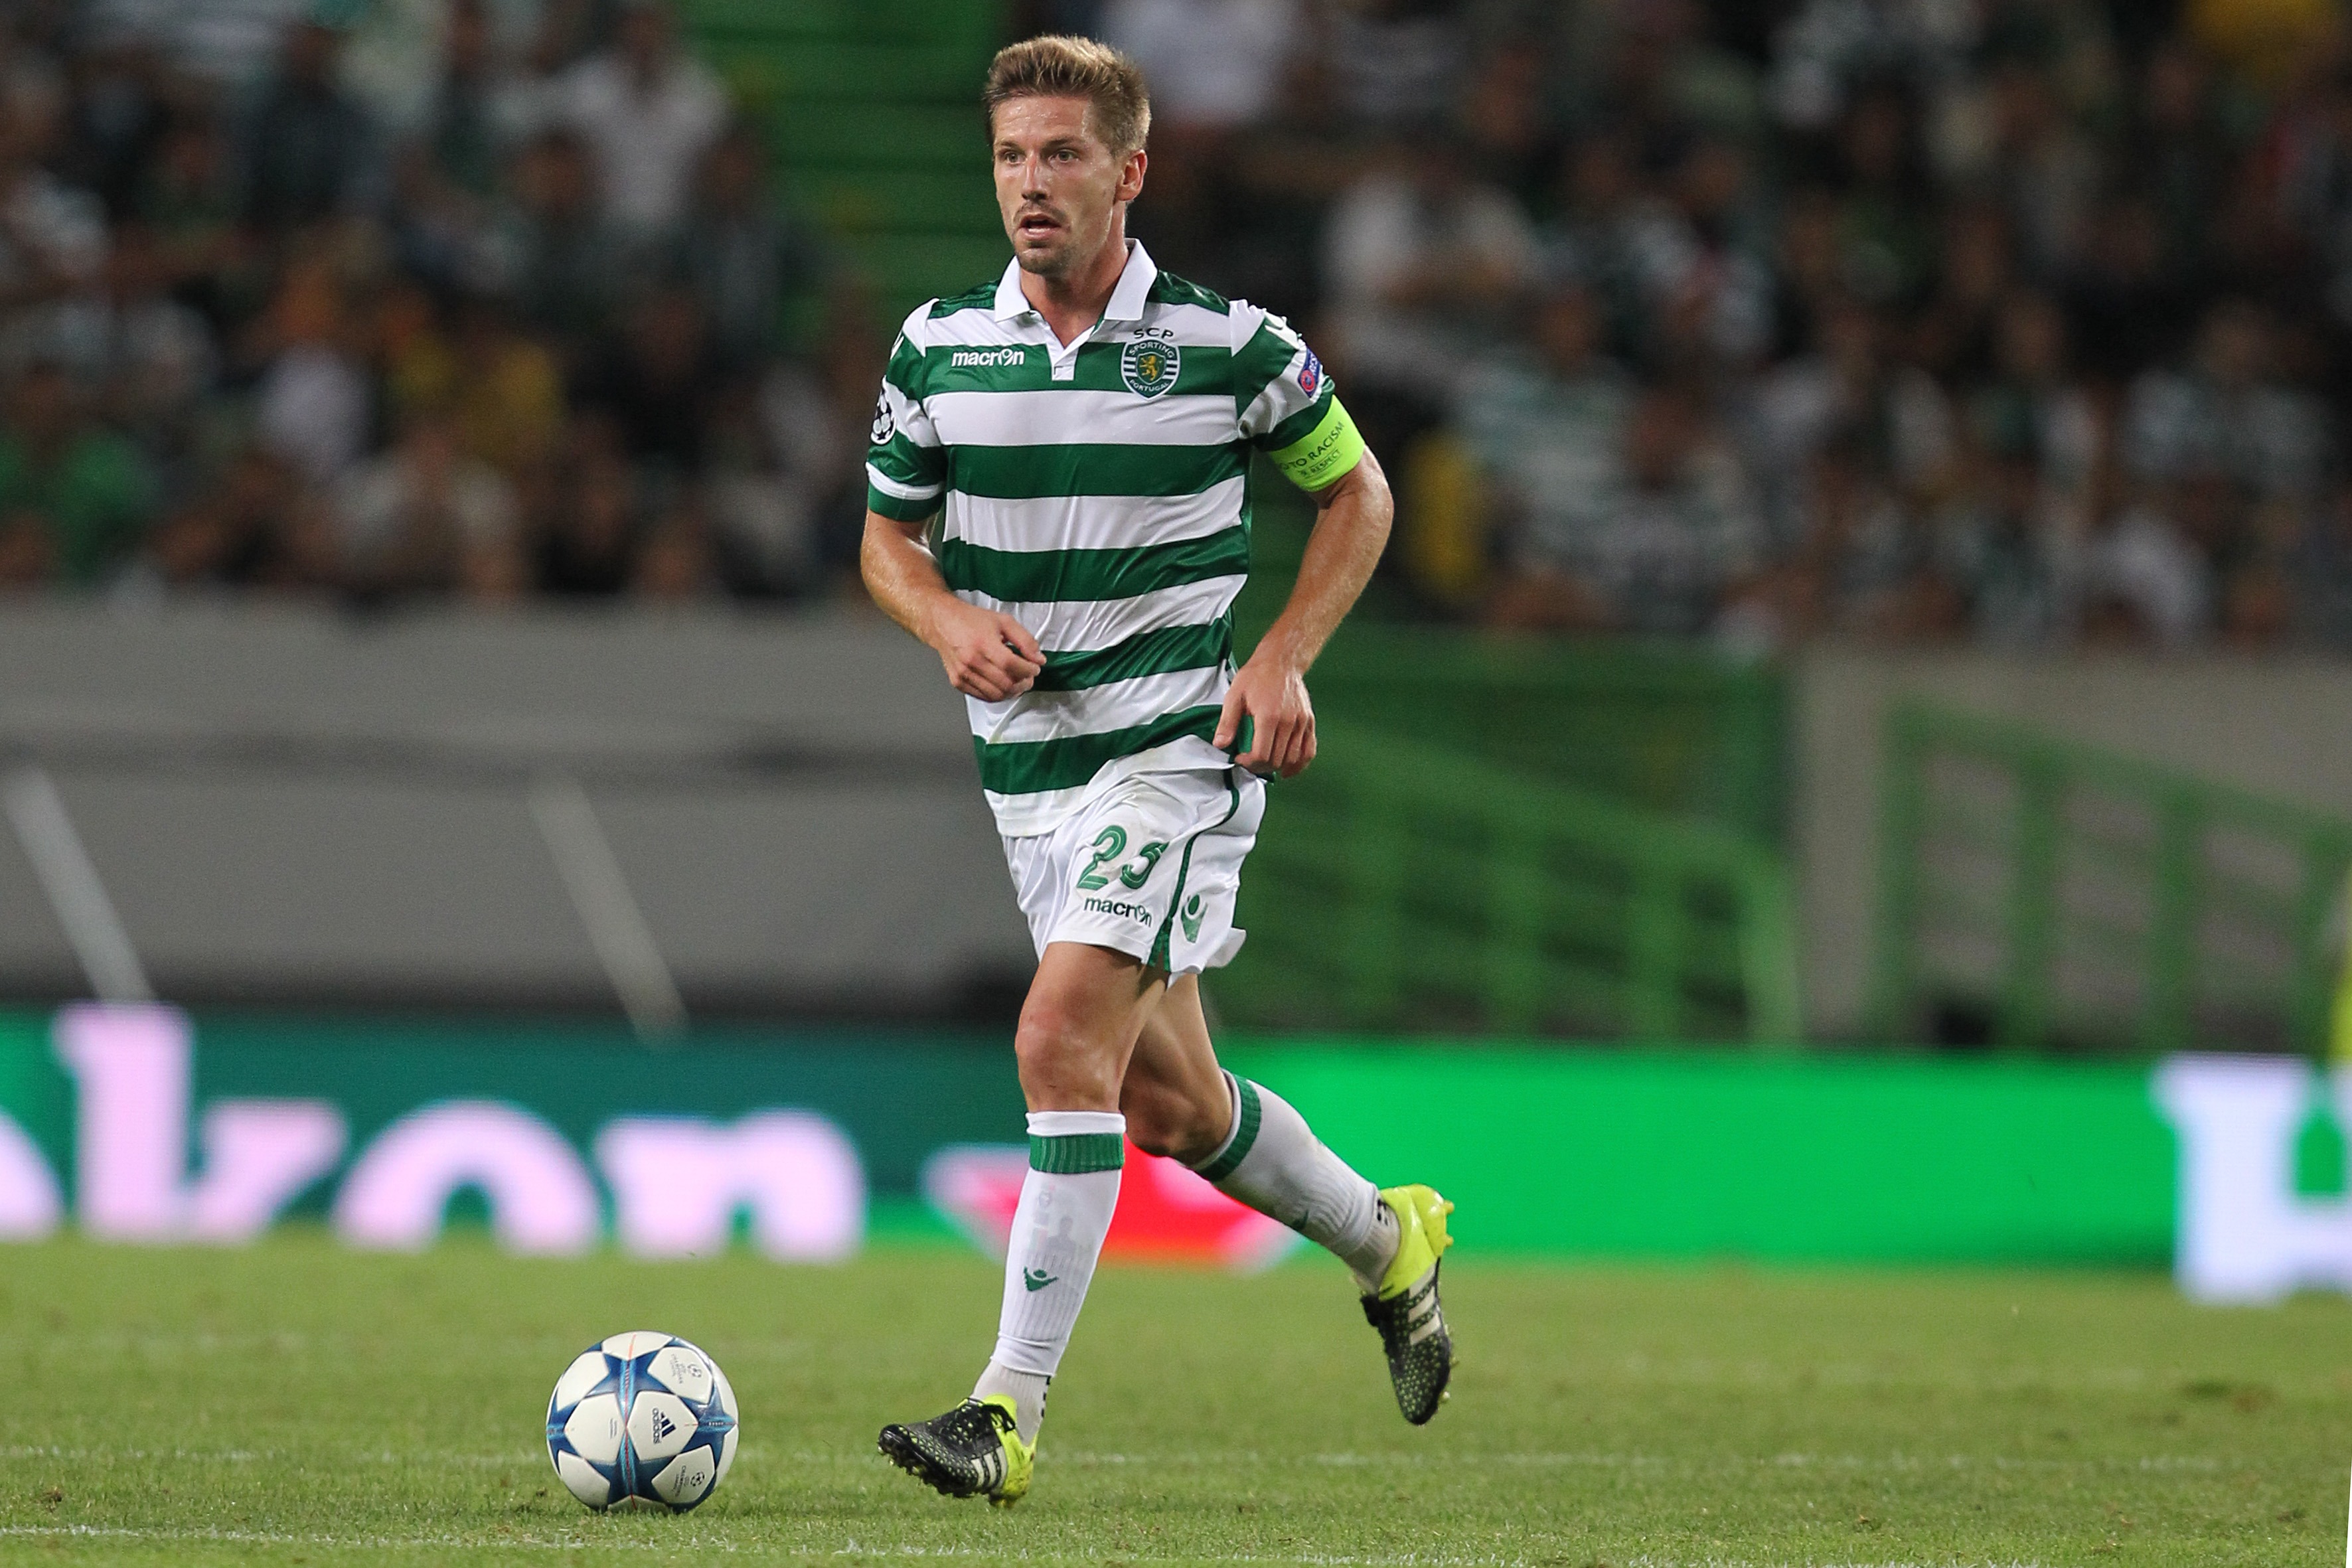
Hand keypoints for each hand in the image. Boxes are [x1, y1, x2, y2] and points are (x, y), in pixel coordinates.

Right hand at [933, 600, 1043, 699]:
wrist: (943, 622)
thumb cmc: (971, 620)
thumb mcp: (1004, 622)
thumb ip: (1025, 640)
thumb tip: (1038, 658)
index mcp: (983, 643)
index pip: (1012, 665)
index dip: (1029, 669)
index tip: (1035, 667)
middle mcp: (971, 660)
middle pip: (1005, 683)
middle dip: (1024, 683)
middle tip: (1029, 676)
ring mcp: (963, 673)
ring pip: (996, 695)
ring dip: (1013, 691)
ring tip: (1018, 682)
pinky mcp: (958, 682)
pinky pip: (983, 697)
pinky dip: (998, 694)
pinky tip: (1003, 685)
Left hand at [1215, 653, 1315, 777]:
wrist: (1281, 661)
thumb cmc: (1257, 676)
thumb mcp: (1235, 695)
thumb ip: (1227, 722)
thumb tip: (1220, 744)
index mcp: (1268, 716)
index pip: (1261, 754)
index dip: (1249, 763)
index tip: (1240, 758)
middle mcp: (1288, 721)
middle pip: (1276, 759)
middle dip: (1260, 766)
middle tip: (1249, 761)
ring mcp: (1301, 722)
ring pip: (1292, 758)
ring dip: (1277, 766)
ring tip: (1264, 763)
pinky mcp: (1308, 721)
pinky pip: (1309, 750)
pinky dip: (1299, 764)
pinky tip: (1288, 769)